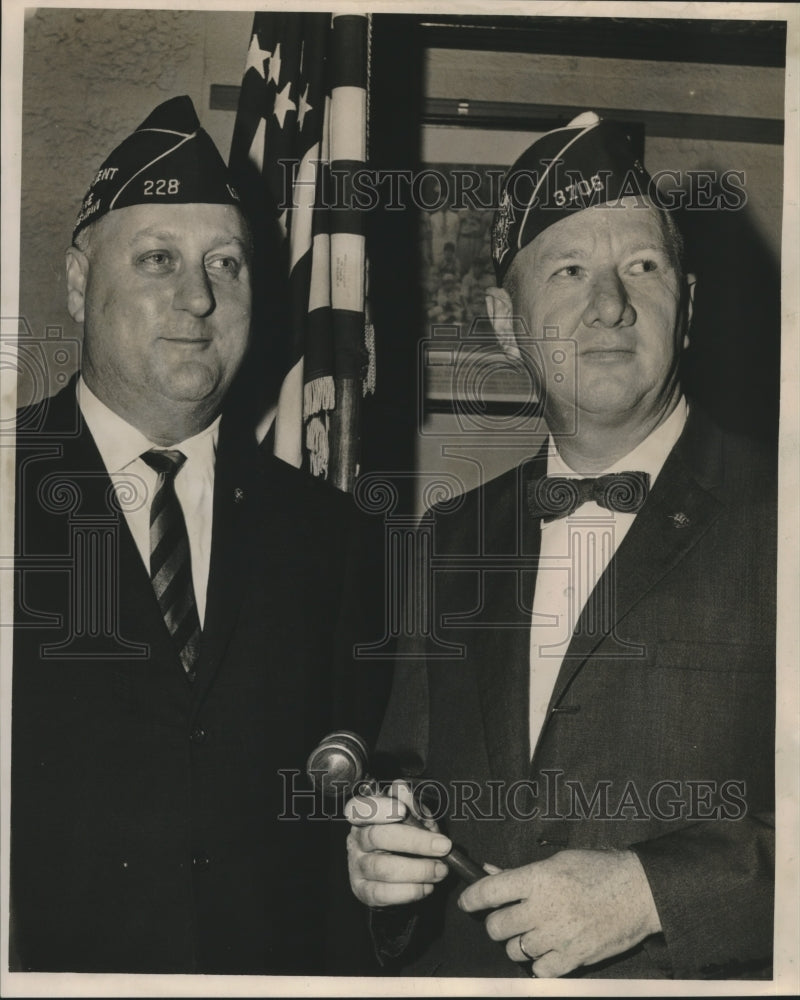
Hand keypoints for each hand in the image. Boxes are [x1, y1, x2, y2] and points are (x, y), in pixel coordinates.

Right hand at [345, 780, 452, 907]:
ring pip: (382, 867)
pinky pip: (382, 893)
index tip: (402, 811)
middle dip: (414, 842)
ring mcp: (357, 865)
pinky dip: (408, 891)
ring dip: (417, 870)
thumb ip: (412, 804)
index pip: (360, 807)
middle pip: (377, 837)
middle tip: (443, 846)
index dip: (379, 808)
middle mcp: (357, 838)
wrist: (401, 874)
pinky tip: (426, 887)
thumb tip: (403, 791)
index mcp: (365, 815)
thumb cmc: (407, 837)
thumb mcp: (415, 817)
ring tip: (441, 870)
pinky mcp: (363, 890)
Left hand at [458, 848, 660, 977]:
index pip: (489, 891)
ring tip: (531, 932)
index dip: (471, 898)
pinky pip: (539, 970)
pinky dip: (539, 963)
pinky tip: (548, 949)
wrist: (639, 891)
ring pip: (514, 950)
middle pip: (496, 927)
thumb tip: (491, 872)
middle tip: (507, 918)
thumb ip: (522, 871)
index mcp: (538, 878)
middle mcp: (543, 908)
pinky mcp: (573, 958)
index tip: (467, 901)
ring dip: (517, 943)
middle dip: (496, 923)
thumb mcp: (558, 860)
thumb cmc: (599, 870)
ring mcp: (558, 936)